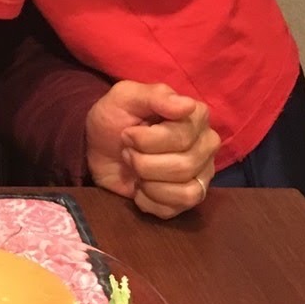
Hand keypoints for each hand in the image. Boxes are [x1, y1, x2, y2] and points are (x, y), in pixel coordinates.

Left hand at [85, 81, 219, 219]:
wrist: (98, 148)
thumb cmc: (115, 117)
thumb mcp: (125, 97)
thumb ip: (155, 96)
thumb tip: (188, 105)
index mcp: (196, 116)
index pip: (183, 136)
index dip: (147, 140)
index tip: (127, 133)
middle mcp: (206, 145)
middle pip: (184, 165)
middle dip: (143, 161)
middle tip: (128, 151)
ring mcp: (201, 173)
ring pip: (186, 191)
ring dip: (148, 181)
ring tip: (134, 167)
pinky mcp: (188, 197)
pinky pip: (178, 207)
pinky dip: (150, 200)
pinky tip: (139, 187)